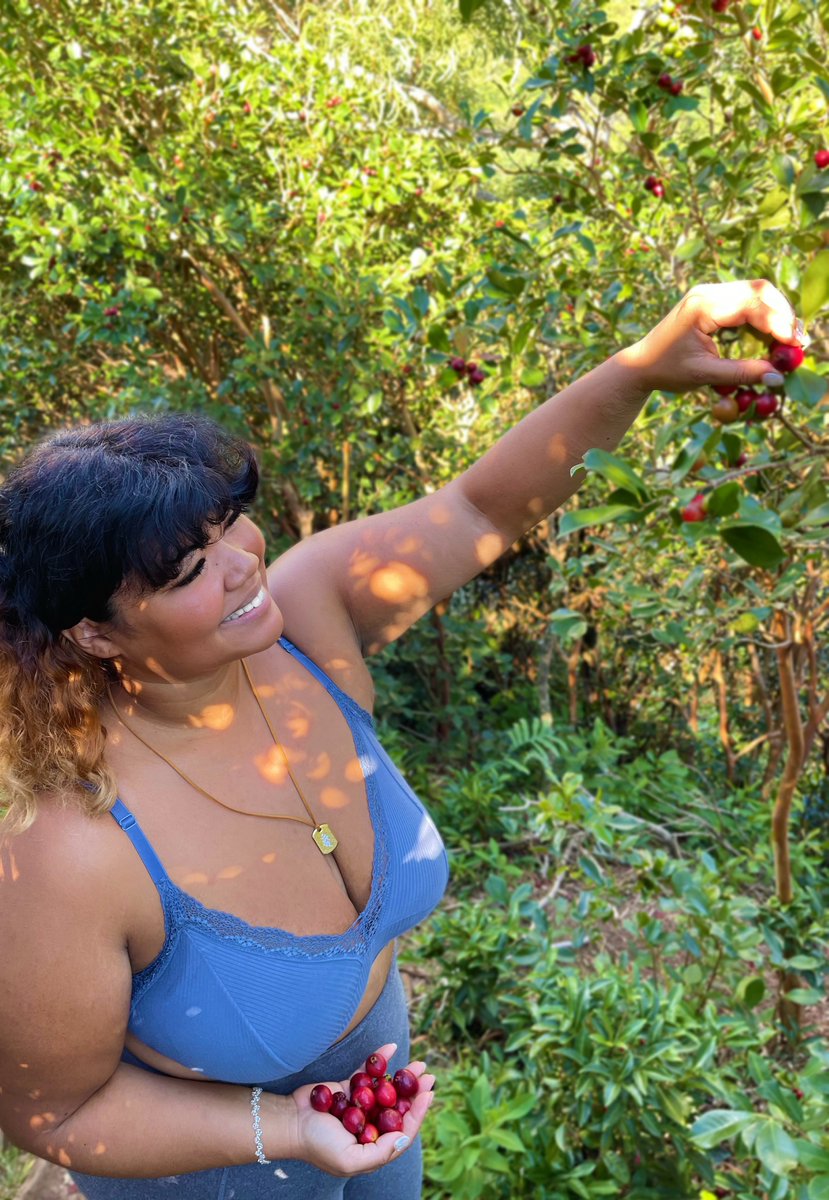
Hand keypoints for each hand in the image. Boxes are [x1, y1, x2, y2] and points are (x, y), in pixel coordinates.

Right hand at [287, 1042, 434, 1177]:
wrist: (290, 1123)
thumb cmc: (318, 1145)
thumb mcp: (350, 1160)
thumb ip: (380, 1152)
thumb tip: (405, 1137)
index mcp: (374, 1147)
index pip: (403, 1131)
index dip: (418, 1113)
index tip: (429, 1094)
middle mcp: (370, 1126)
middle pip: (399, 1108)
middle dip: (415, 1092)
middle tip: (428, 1076)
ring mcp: (361, 1106)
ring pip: (388, 1089)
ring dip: (404, 1077)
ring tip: (418, 1064)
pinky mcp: (349, 1088)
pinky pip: (368, 1073)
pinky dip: (379, 1060)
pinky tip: (390, 1047)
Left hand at [617, 278, 808, 394]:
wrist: (640, 365)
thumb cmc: (667, 371)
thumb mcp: (704, 375)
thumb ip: (741, 373)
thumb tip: (778, 376)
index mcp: (703, 305)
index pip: (752, 305)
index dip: (778, 324)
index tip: (795, 345)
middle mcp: (707, 292)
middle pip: (759, 290)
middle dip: (782, 314)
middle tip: (798, 341)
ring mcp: (709, 292)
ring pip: (756, 292)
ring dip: (775, 313)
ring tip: (788, 340)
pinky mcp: (712, 299)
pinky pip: (746, 300)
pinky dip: (762, 315)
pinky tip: (771, 335)